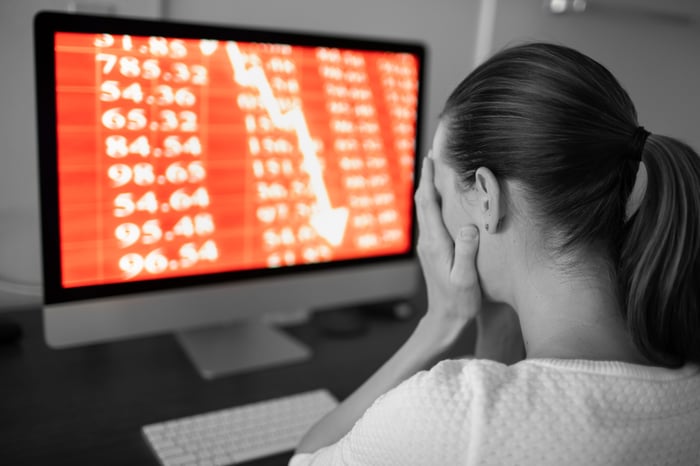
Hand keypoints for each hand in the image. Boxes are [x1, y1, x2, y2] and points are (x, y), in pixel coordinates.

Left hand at [414, 155, 481, 344]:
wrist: (445, 319)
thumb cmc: (459, 301)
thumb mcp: (466, 279)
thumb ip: (466, 253)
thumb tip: (468, 227)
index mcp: (435, 243)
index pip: (428, 204)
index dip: (429, 180)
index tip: (431, 158)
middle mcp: (428, 241)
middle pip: (423, 202)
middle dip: (426, 177)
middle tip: (432, 153)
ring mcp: (429, 245)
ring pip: (425, 210)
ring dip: (429, 187)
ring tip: (435, 168)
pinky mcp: (433, 250)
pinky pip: (431, 219)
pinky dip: (433, 202)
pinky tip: (441, 198)